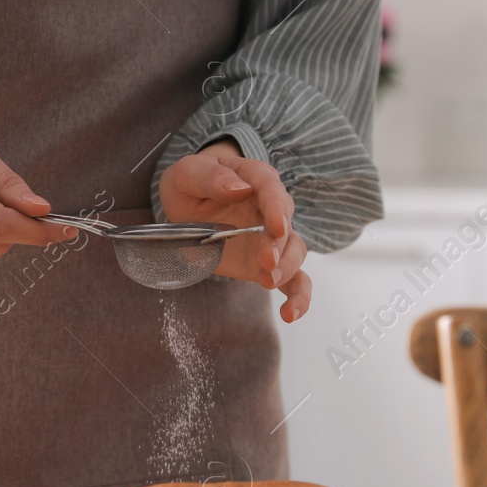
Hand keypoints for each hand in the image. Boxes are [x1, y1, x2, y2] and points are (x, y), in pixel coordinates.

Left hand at [158, 139, 311, 322]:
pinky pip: (293, 280)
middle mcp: (270, 209)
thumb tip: (239, 189)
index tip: (276, 225)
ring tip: (269, 282)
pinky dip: (298, 297)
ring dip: (287, 268)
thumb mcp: (188, 173)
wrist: (188, 204)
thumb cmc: (191, 184)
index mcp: (253, 180)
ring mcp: (271, 238)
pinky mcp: (267, 264)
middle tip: (267, 261)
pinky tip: (291, 313)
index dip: (276, 207)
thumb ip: (211, 177)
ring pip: (294, 251)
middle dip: (279, 244)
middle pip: (286, 224)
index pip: (270, 188)